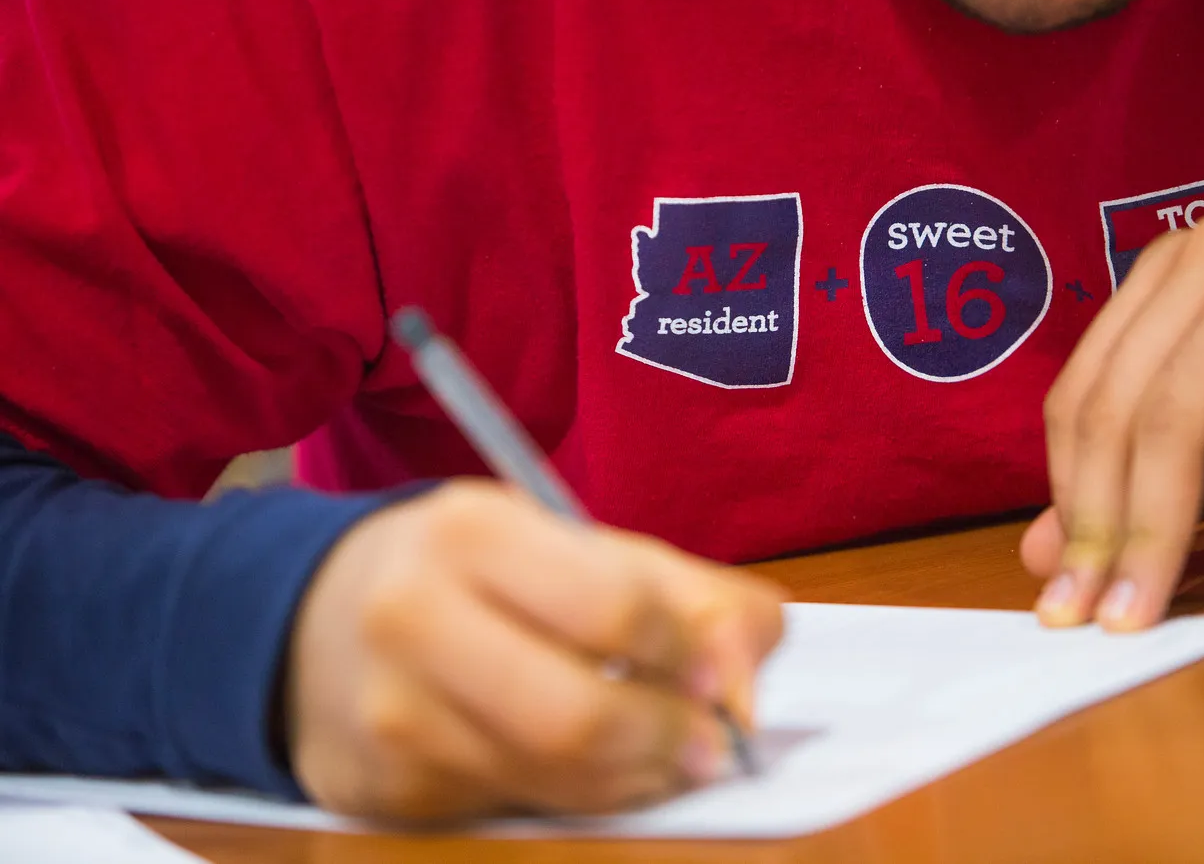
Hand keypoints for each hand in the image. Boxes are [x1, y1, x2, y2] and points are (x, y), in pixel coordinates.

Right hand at [285, 479, 785, 820]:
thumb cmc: (475, 574)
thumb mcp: (574, 546)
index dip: (689, 654)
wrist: (316, 617)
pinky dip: (574, 801)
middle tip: (711, 747)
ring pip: (551, 781)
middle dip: (668, 741)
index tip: (721, 677)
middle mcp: (414, 619)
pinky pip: (511, 811)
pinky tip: (585, 769)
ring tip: (661, 758)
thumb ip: (684, 593)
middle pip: (577, 715)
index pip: (613, 607)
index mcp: (472, 532)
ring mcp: (389, 714)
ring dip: (633, 782)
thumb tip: (746, 672)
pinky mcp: (382, 791)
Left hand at [1021, 217, 1203, 630]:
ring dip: (1159, 532)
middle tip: (1100, 616)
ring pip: (1177, 422)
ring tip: (1152, 612)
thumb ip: (1132, 487)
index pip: (1080, 393)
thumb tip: (1043, 561)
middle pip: (1119, 409)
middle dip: (1102, 526)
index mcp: (1160, 274)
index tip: (1065, 587)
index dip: (1066, 494)